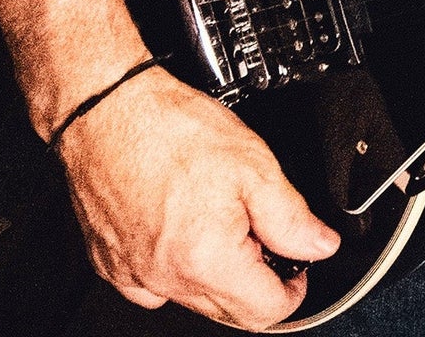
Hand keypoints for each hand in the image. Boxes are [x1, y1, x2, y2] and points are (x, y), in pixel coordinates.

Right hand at [55, 65, 340, 328]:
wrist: (105, 112)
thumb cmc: (169, 132)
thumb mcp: (256, 167)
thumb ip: (293, 218)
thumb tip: (319, 246)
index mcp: (206, 260)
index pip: (266, 311)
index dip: (294, 291)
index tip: (299, 269)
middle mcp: (164, 277)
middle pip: (229, 312)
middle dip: (257, 283)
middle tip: (261, 237)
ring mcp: (131, 273)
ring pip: (192, 300)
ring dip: (218, 278)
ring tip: (222, 226)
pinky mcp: (108, 263)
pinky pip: (152, 286)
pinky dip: (176, 270)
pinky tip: (184, 233)